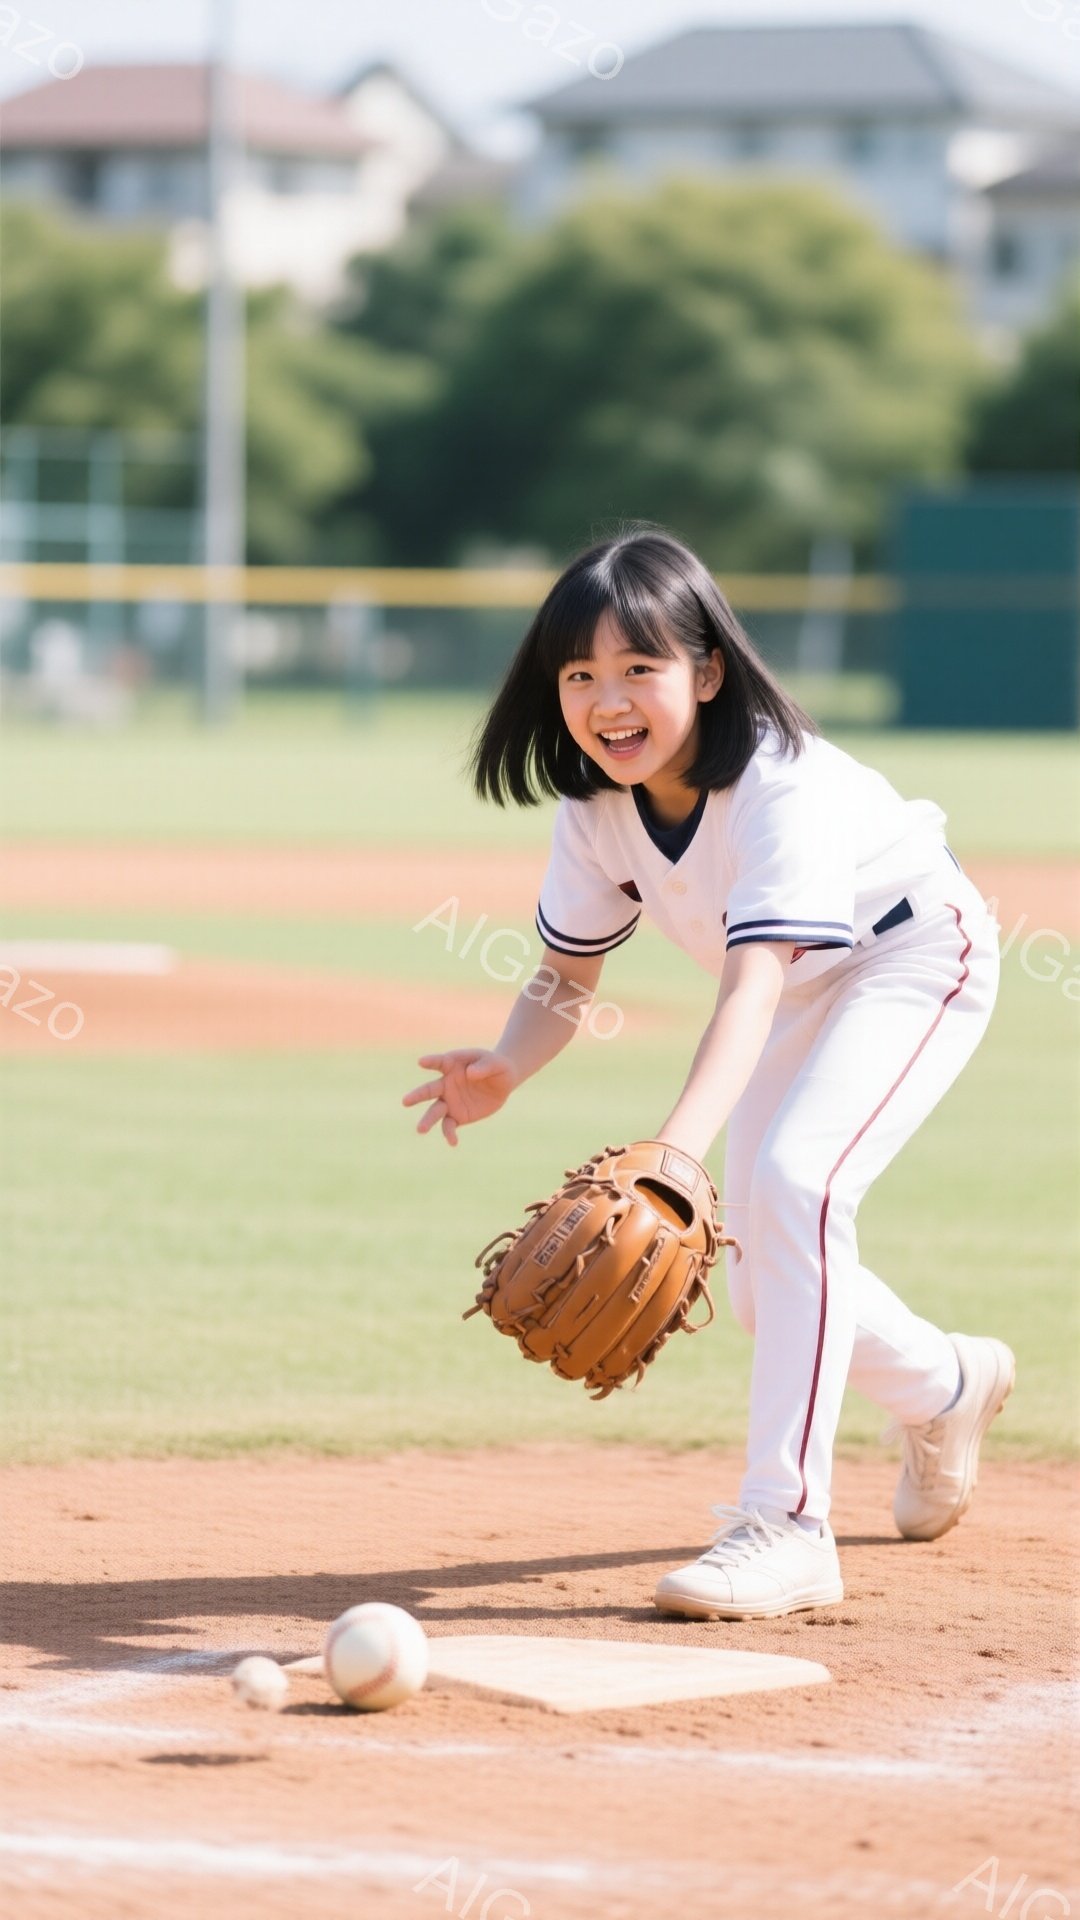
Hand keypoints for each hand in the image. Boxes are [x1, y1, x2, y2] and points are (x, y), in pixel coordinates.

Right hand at [402, 1048, 516, 1146]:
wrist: (503, 1082)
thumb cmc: (496, 1066)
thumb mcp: (495, 1063)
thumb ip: (483, 1067)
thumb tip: (470, 1074)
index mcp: (452, 1065)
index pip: (439, 1062)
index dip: (430, 1061)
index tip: (421, 1062)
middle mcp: (446, 1084)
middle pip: (429, 1090)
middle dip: (417, 1095)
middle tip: (405, 1101)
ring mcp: (450, 1101)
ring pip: (435, 1111)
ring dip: (428, 1120)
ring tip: (420, 1129)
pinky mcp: (458, 1117)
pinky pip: (449, 1126)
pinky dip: (449, 1134)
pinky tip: (453, 1142)